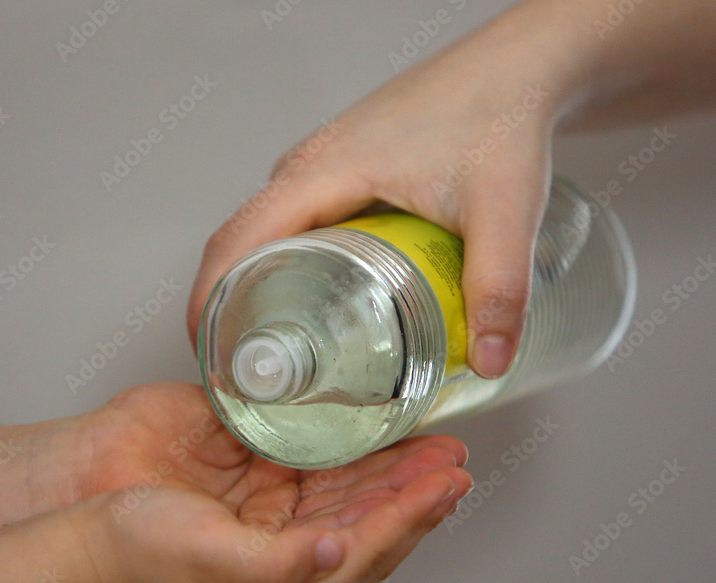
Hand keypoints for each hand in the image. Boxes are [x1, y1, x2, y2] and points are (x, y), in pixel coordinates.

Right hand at [53, 384, 471, 582]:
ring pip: (343, 500)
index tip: (446, 482)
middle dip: (412, 493)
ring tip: (426, 448)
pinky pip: (307, 477)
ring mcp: (262, 527)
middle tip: (451, 459)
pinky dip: (342, 458)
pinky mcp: (243, 493)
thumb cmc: (127, 557)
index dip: (410, 517)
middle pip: (365, 527)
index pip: (364, 553)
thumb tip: (340, 550)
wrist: (71, 528)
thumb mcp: (206, 563)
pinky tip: (361, 440)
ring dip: (386, 474)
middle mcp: (279, 564)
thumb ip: (279, 565)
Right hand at [187, 12, 573, 378]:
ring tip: (272, 347)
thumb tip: (487, 360)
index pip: (234, 243)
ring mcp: (320, 165)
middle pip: (237, 244)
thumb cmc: (500, 112)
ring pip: (263, 233)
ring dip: (254, 286)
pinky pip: (291, 222)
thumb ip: (498, 287)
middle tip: (247, 373)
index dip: (209, 306)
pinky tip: (312, 298)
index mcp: (321, 170)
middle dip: (227, 309)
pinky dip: (283, 263)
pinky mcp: (339, 168)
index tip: (214, 362)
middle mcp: (307, 165)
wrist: (517, 65)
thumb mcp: (503, 208)